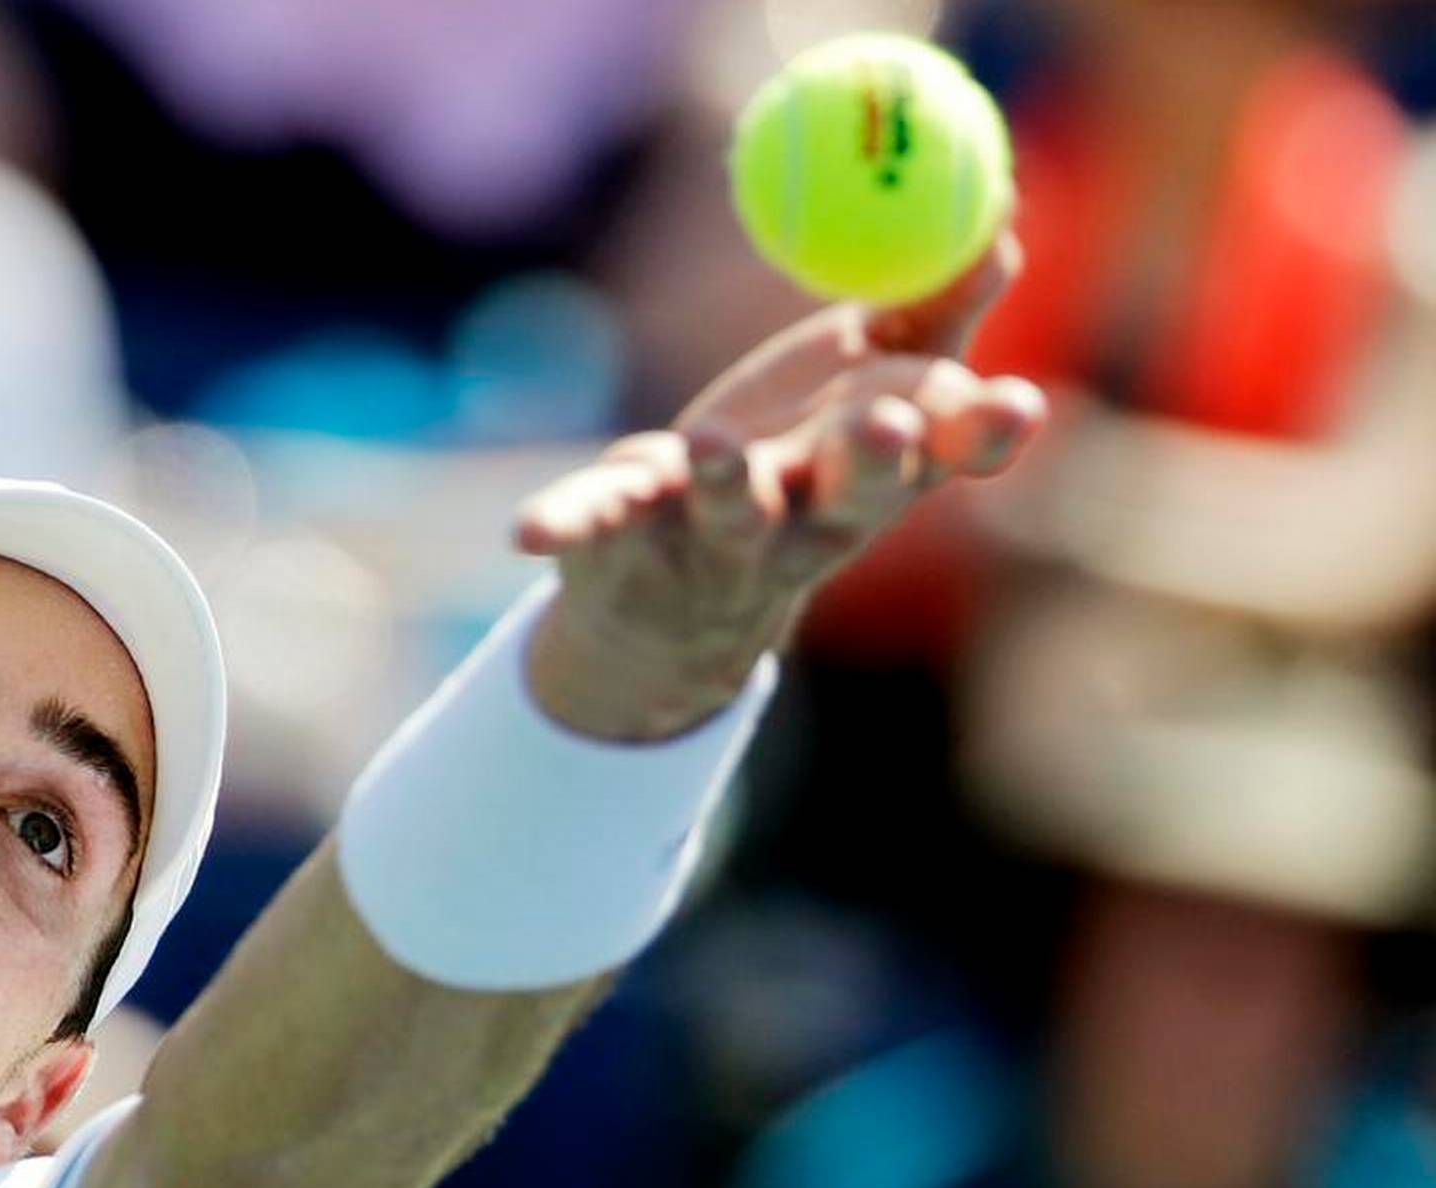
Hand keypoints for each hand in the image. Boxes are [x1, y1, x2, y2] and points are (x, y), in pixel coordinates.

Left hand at [514, 237, 1048, 740]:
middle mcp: (802, 523)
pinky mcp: (618, 548)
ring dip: (722, 484)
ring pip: (726, 516)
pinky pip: (591, 529)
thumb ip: (927, 318)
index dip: (978, 436)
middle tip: (882, 427)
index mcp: (867, 483)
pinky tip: (528, 534)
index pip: (940, 460)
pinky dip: (563, 522)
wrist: (670, 605)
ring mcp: (709, 543)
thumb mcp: (862, 393)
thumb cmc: (790, 470)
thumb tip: (996, 226)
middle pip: (847, 499)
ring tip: (712, 447)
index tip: (1015, 404)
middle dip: (869, 463)